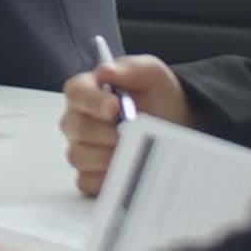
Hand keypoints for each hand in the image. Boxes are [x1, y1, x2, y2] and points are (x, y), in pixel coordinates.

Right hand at [59, 55, 189, 196]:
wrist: (175, 123)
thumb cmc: (157, 95)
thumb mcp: (151, 73)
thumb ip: (130, 69)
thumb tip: (105, 71)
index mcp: (87, 90)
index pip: (75, 93)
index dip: (92, 101)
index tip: (115, 107)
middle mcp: (78, 119)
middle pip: (76, 127)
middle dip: (106, 132)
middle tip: (130, 132)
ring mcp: (82, 147)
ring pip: (79, 156)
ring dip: (107, 155)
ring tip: (132, 149)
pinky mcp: (91, 174)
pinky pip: (87, 181)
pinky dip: (107, 177)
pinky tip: (125, 168)